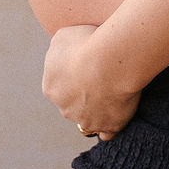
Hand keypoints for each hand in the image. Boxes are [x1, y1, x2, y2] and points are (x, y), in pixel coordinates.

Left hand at [41, 24, 140, 140]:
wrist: (110, 60)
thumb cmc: (86, 43)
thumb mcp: (62, 36)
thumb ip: (59, 51)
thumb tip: (62, 56)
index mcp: (51, 87)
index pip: (58, 83)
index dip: (72, 72)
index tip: (87, 60)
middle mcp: (65, 108)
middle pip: (72, 102)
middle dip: (83, 92)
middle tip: (102, 71)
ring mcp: (87, 120)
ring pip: (89, 117)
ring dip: (97, 107)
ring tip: (112, 89)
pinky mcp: (109, 126)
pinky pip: (108, 132)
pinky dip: (111, 124)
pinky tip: (117, 112)